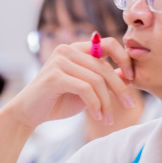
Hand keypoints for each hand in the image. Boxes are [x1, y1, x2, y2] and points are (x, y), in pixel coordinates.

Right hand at [8, 37, 135, 128]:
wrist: (29, 114)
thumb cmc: (58, 101)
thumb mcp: (87, 89)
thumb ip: (104, 79)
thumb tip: (129, 74)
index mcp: (77, 49)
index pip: (109, 43)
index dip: (124, 58)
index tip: (133, 77)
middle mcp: (68, 50)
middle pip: (105, 67)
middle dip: (120, 88)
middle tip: (129, 105)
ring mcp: (60, 61)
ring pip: (97, 80)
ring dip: (106, 103)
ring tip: (108, 119)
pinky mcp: (55, 76)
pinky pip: (85, 89)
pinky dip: (95, 105)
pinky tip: (97, 117)